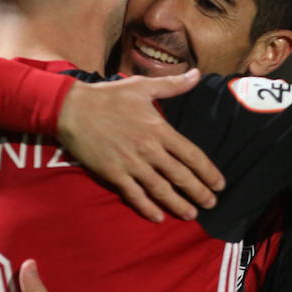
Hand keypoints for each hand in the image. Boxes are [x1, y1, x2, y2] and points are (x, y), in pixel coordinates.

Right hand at [57, 70, 225, 222]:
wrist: (72, 109)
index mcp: (159, 129)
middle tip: (212, 204)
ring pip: (161, 189)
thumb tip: (197, 74)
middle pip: (181, 176)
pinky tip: (158, 217)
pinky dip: (147, 208)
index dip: (208, 172)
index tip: (219, 183)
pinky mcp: (113, 174)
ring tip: (191, 214)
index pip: (192, 155)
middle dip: (199, 192)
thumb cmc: (108, 96)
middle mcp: (149, 149)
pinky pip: (134, 195)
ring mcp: (131, 164)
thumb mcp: (143, 86)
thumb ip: (173, 85)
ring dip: (179, 204)